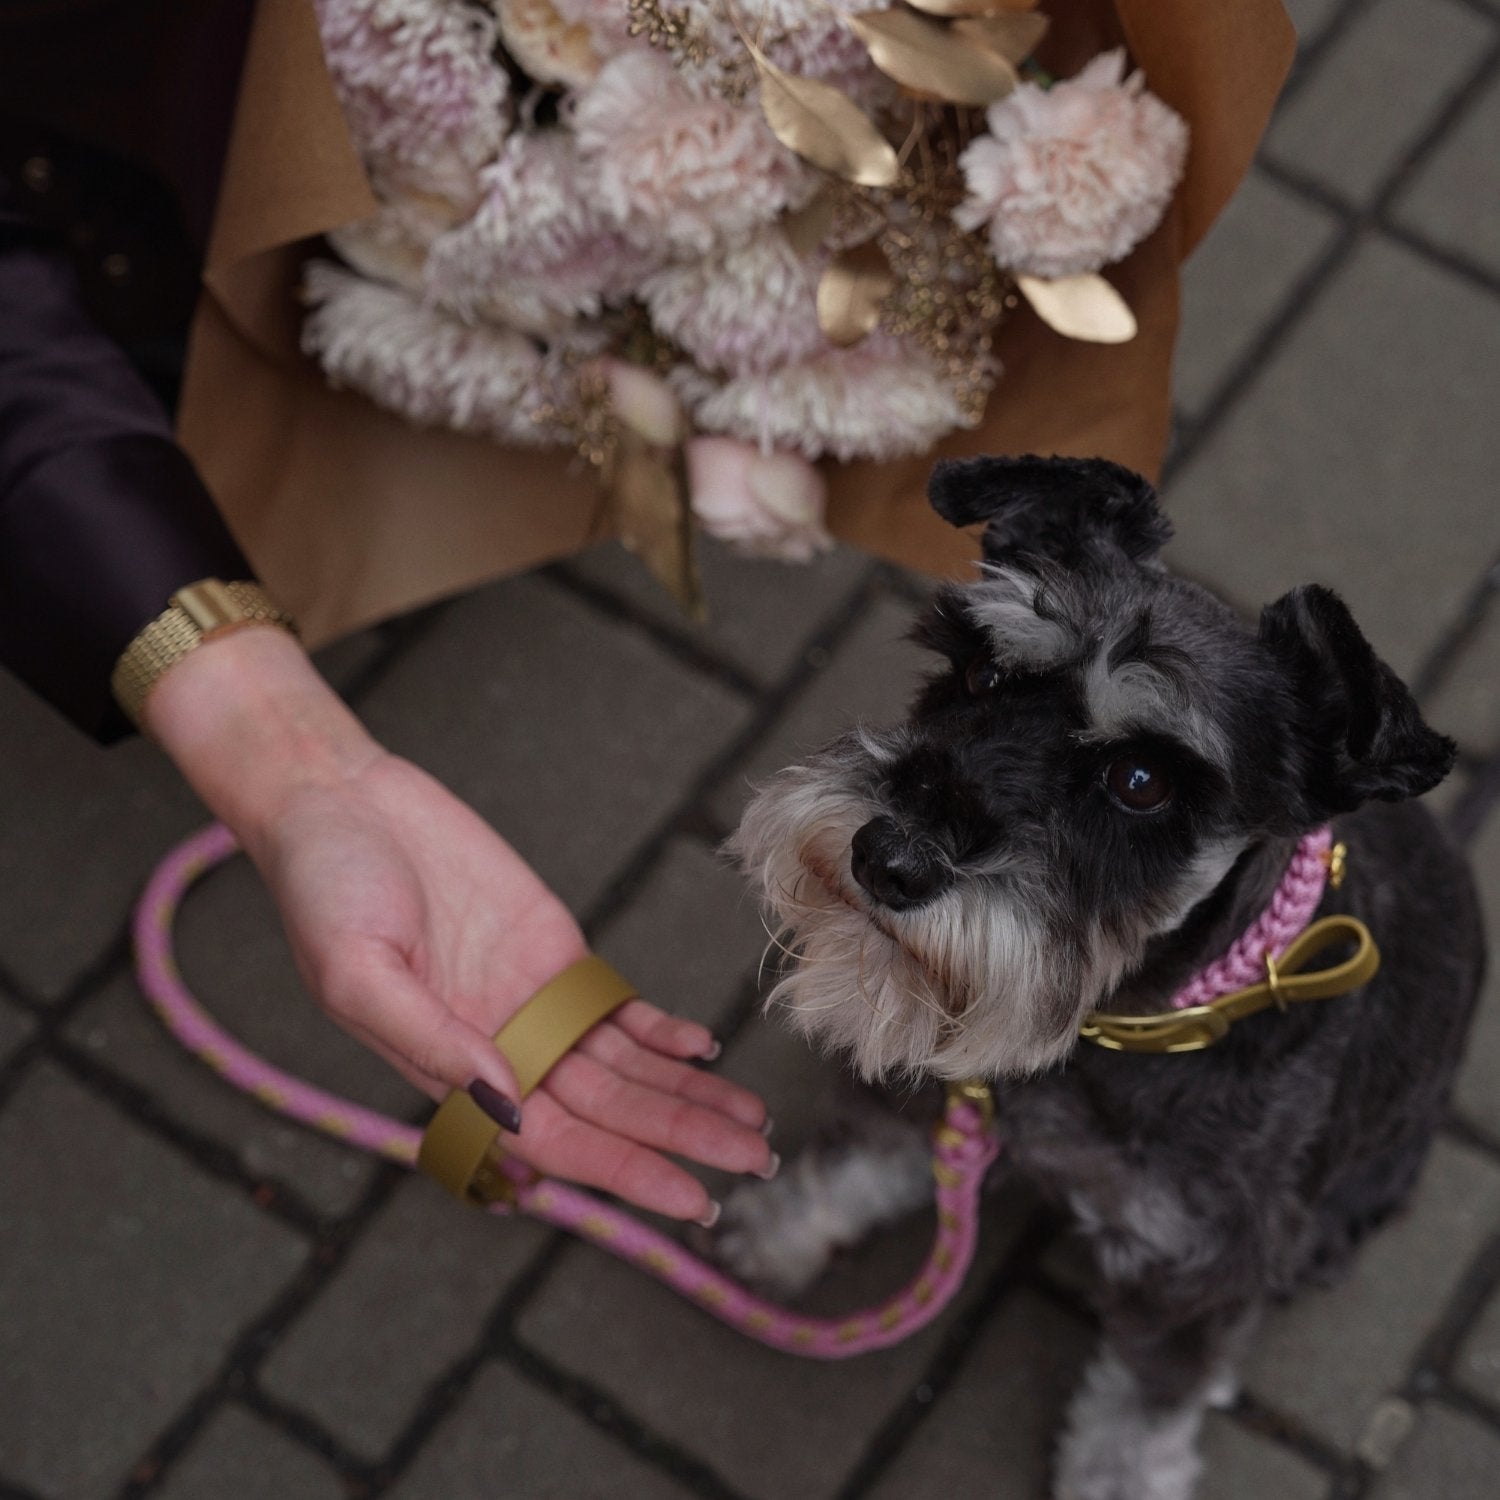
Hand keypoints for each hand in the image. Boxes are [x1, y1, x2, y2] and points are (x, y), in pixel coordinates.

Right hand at [146, 626, 771, 1220]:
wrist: (341, 799)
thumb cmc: (324, 887)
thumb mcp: (356, 971)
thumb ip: (431, 1042)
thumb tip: (508, 1105)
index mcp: (449, 1072)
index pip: (555, 1142)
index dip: (624, 1173)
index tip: (690, 1200)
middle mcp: (501, 1049)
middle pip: (609, 1112)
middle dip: (682, 1139)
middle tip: (755, 1161)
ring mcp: (532, 1001)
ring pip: (626, 1066)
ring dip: (689, 1095)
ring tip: (753, 1123)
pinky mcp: (551, 950)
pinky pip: (616, 1005)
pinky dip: (663, 1031)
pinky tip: (706, 1050)